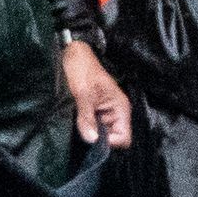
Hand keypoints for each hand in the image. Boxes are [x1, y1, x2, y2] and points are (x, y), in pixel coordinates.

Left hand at [62, 36, 133, 150]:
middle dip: (98, 139)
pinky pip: (94, 127)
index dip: (109, 142)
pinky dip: (86, 127)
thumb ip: (87, 118)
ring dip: (90, 132)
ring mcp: (105, 113)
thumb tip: (92, 140)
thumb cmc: (82, 70)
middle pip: (113, 138)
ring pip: (101, 134)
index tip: (92, 138)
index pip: (124, 138)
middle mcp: (116, 113)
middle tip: (82, 131)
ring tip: (78, 125)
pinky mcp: (95, 112)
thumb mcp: (83, 94)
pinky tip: (77, 122)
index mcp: (120, 108)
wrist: (73, 54)